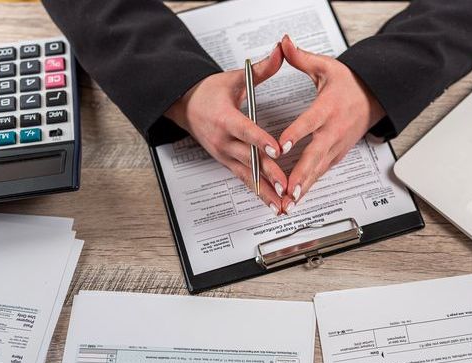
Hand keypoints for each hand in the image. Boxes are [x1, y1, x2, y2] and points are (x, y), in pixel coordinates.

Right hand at [165, 43, 286, 214]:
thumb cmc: (210, 92)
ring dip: (265, 191)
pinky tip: (273, 204)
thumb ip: (261, 68)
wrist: (185, 106)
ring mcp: (224, 155)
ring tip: (282, 203)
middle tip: (286, 185)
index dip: (260, 140)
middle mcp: (223, 140)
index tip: (276, 149)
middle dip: (268, 173)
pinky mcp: (227, 163)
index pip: (245, 130)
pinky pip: (245, 180)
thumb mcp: (234, 78)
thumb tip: (281, 50)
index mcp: (224, 118)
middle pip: (249, 158)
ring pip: (247, 175)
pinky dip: (260, 193)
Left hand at [278, 35, 385, 213]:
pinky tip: (297, 198)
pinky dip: (309, 185)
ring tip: (290, 202)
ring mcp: (337, 146)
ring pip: (319, 169)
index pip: (310, 122)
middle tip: (288, 188)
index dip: (296, 134)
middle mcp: (334, 130)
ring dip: (304, 186)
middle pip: (316, 154)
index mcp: (328, 108)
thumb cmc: (348, 84)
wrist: (373, 97)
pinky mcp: (337, 154)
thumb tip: (284, 43)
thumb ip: (301, 58)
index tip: (281, 145)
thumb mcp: (326, 66)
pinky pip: (321, 172)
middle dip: (301, 173)